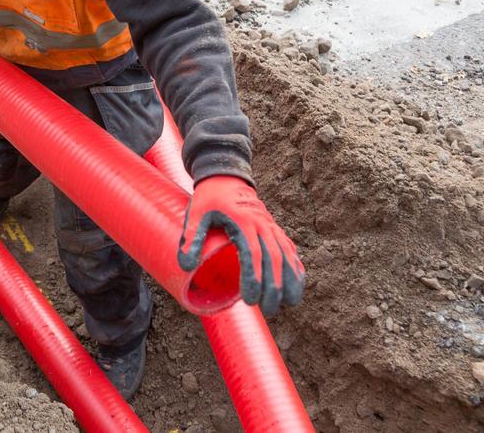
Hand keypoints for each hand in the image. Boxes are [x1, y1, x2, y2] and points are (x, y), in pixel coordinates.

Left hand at [178, 175, 304, 314]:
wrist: (225, 174)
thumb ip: (192, 238)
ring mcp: (270, 225)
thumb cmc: (209, 196)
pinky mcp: (273, 227)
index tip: (250, 298)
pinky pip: (289, 247)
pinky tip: (298, 282)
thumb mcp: (196, 213)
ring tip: (290, 303)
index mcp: (242, 220)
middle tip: (268, 309)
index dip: (253, 277)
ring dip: (290, 279)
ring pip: (286, 254)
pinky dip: (295, 265)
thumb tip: (185, 266)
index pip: (252, 253)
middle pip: (273, 258)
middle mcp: (261, 223)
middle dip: (274, 286)